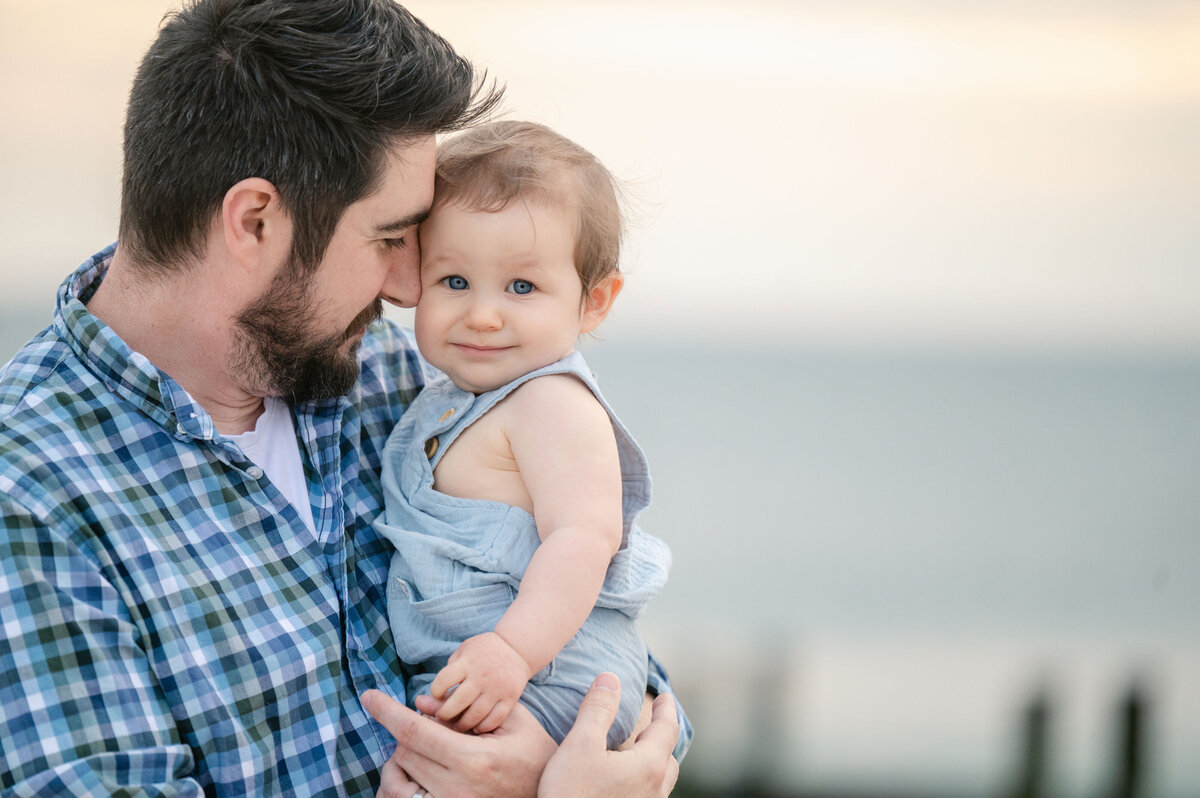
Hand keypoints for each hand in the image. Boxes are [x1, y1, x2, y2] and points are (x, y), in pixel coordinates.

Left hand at [362, 689, 554, 797]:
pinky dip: (406, 782)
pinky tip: (421, 771)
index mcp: (474, 760)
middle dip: (408, 731)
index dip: (388, 711)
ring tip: (428, 749)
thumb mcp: (511, 720)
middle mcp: (458, 789)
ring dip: (405, 757)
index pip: (416, 731)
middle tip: (434, 726)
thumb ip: (462, 710)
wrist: (550, 792)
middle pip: (405, 751)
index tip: (369, 696)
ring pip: (401, 776)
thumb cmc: (534, 752)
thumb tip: (420, 703)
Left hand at [430, 632, 532, 732]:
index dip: (435, 692)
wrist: (517, 649)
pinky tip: (476, 727)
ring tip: (456, 726)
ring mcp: (498, 688)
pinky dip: (484, 727)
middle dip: (444, 714)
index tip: (436, 696)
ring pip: (476, 714)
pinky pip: (495, 719)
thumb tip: (421, 701)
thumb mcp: (463, 652)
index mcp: (468, 662)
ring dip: (462, 725)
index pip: (443, 681)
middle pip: (458, 702)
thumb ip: (446, 674)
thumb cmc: (483, 652)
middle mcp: (482, 675)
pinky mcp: (510, 698)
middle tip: (441, 717)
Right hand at [538, 673, 679, 797]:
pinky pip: (646, 796)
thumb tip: (611, 678)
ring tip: (634, 753)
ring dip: (651, 762)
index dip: (667, 709)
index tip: (666, 697)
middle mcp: (655, 791)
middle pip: (668, 758)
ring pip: (658, 782)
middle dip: (661, 738)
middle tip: (651, 724)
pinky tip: (618, 783)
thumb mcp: (580, 745)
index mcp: (649, 766)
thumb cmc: (571, 796)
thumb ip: (597, 709)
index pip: (667, 729)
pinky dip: (640, 781)